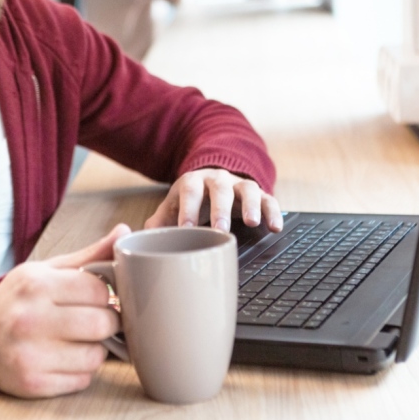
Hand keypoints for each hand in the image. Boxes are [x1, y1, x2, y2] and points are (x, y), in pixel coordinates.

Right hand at [0, 223, 130, 397]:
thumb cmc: (23, 298)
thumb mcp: (49, 270)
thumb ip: (89, 254)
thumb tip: (124, 232)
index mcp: (35, 284)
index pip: (97, 289)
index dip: (106, 293)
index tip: (99, 296)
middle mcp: (29, 319)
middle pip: (101, 324)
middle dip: (107, 321)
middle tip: (97, 318)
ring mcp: (29, 355)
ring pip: (95, 356)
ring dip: (95, 348)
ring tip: (79, 338)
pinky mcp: (33, 383)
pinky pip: (82, 380)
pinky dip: (81, 370)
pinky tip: (65, 357)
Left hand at [144, 167, 282, 232]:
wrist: (214, 179)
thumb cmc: (192, 200)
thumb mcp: (174, 205)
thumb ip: (160, 221)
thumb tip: (142, 239)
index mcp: (193, 182)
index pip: (189, 191)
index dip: (188, 209)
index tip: (185, 230)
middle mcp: (217, 180)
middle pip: (219, 189)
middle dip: (220, 209)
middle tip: (221, 229)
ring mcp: (240, 185)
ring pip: (248, 190)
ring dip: (251, 205)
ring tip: (253, 223)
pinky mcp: (259, 193)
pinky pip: (269, 200)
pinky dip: (273, 212)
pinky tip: (276, 227)